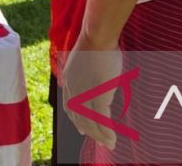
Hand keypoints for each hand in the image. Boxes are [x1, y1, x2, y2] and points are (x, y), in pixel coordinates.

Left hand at [62, 30, 123, 149]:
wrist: (98, 37)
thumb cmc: (97, 44)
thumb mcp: (86, 62)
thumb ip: (88, 75)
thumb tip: (98, 81)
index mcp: (69, 80)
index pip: (69, 106)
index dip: (76, 120)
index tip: (82, 130)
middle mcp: (73, 90)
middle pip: (80, 118)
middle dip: (90, 132)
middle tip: (101, 142)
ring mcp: (84, 94)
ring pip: (91, 122)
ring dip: (101, 135)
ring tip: (110, 144)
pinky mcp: (97, 96)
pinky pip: (102, 119)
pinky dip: (107, 131)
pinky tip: (112, 138)